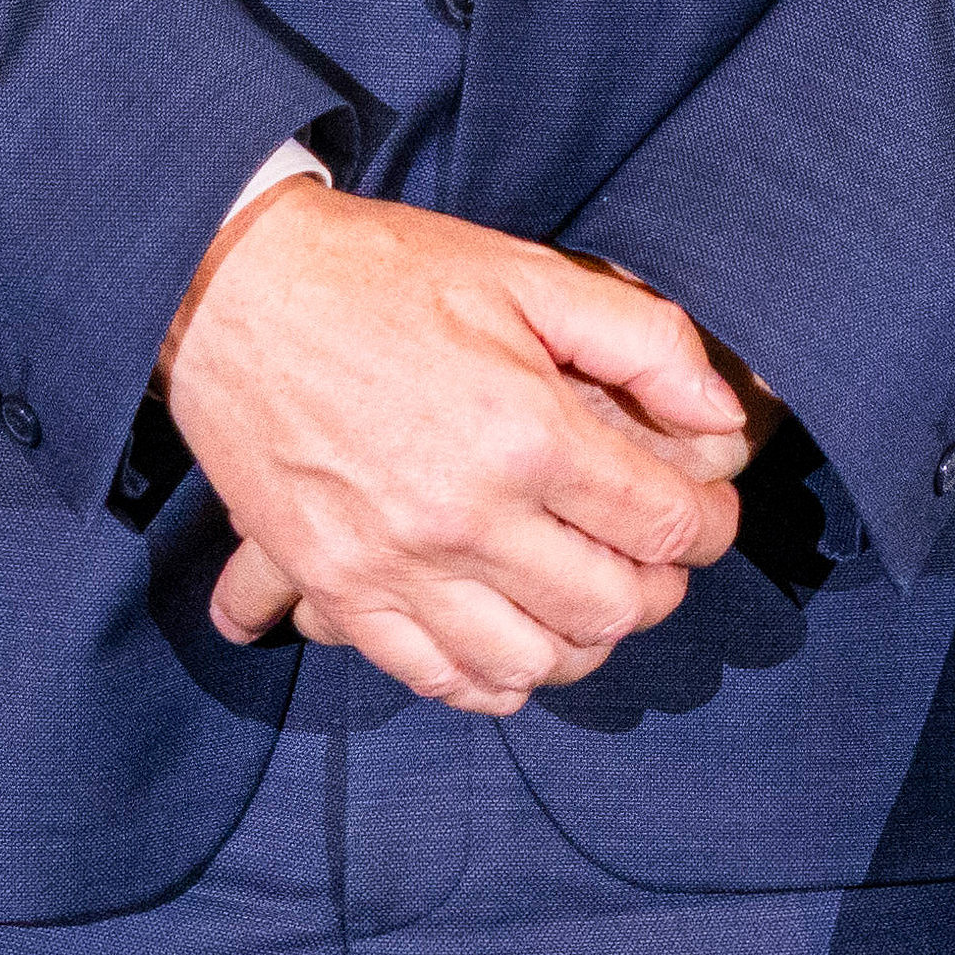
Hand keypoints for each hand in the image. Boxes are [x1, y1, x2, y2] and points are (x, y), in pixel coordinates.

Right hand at [161, 181, 751, 713]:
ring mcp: (395, 565)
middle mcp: (466, 518)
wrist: (232, 289)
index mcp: (525, 434)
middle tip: (655, 557)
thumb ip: (642, 340)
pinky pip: (435, 678)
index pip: (663, 525)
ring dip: (582, 644)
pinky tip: (512, 648)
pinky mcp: (336, 588)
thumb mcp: (527, 273)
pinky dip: (492, 681)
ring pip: (532, 662)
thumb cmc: (383, 274)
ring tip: (588, 601)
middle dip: (657, 589)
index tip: (708, 514)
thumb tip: (722, 417)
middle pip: (610, 607)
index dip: (709, 527)